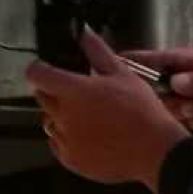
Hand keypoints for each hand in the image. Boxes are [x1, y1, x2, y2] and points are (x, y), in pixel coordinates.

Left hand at [25, 29, 188, 188]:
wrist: (155, 151)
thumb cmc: (141, 111)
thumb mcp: (123, 74)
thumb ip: (98, 52)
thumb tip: (85, 33)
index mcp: (74, 91)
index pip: (37, 74)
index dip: (39, 69)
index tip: (46, 69)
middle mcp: (63, 115)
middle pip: (42, 97)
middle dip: (52, 92)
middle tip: (76, 94)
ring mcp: (66, 140)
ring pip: (50, 122)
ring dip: (60, 116)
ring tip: (87, 117)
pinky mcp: (71, 160)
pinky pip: (58, 145)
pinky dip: (67, 139)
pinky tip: (89, 136)